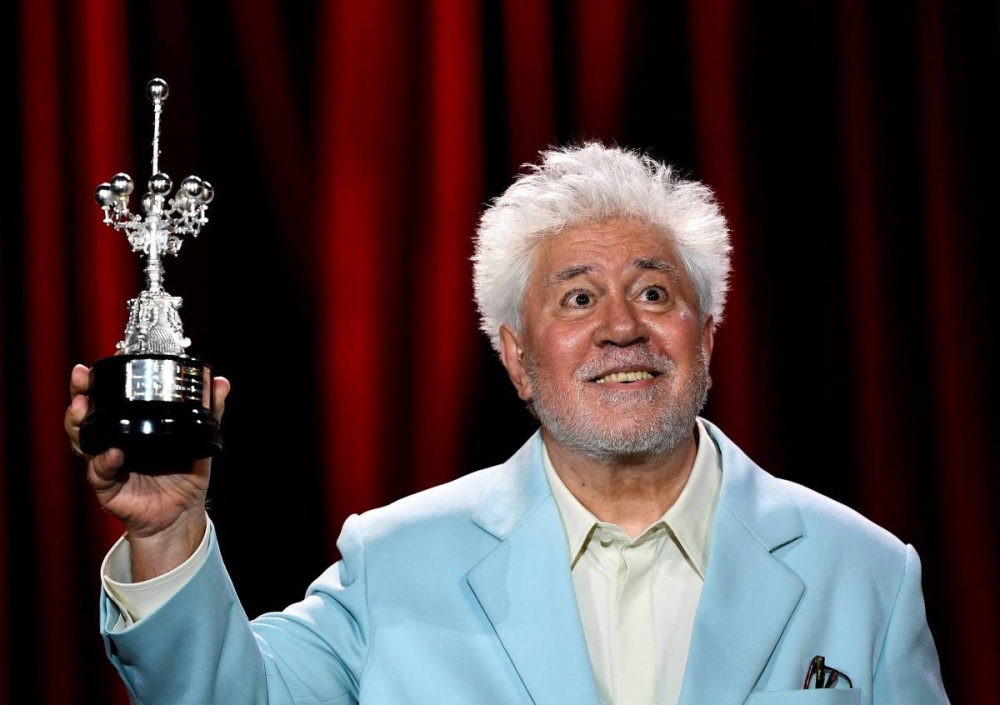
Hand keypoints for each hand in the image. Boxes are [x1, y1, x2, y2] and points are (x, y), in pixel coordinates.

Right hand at [65, 363, 230, 578]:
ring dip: (78, 423)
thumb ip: (211, 412)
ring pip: (82, 440)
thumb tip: (221, 383)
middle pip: (86, 414)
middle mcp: (114, 441)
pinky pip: (100, 472)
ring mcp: (107, 462)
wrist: (181, 515)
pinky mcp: (108, 486)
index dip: (99, 381)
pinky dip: (105, 461)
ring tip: (83, 408)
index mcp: (132, 426)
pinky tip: (113, 453)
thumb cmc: (186, 477)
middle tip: (82, 380)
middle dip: (80, 394)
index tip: (97, 365)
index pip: (109, 399)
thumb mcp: (200, 439)